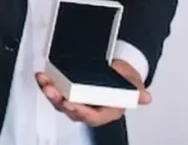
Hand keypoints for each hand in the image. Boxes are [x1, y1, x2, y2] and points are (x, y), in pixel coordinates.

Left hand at [35, 59, 151, 126]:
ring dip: (50, 92)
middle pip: (72, 110)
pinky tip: (42, 76)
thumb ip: (136, 91)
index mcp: (107, 112)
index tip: (70, 103)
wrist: (120, 71)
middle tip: (52, 91)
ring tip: (44, 81)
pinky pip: (57, 91)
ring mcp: (78, 102)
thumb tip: (145, 97)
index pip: (92, 116)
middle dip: (59, 101)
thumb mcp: (133, 83)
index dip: (80, 111)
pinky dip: (48, 84)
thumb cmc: (126, 81)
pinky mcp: (69, 92)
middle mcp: (90, 109)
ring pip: (61, 102)